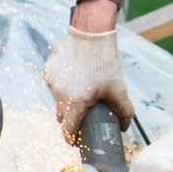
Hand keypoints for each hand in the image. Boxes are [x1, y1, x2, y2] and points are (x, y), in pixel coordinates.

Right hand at [43, 25, 133, 142]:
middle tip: (84, 114)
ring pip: (57, 99)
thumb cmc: (105, 62)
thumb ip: (124, 112)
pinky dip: (63, 83)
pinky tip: (76, 74)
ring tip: (83, 88)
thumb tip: (125, 127)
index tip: (78, 139)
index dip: (73, 139)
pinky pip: (54, 83)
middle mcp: (59, 94)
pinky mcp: (48, 69)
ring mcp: (52, 81)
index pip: (67, 132)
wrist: (91, 32)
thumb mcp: (119, 88)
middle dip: (71, 119)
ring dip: (67, 99)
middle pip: (62, 116)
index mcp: (75, 102)